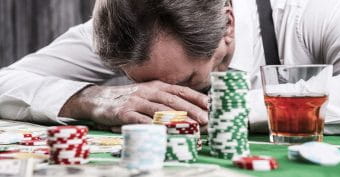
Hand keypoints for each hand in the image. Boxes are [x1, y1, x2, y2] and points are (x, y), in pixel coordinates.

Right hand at [59, 80, 208, 126]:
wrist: (98, 98)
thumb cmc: (129, 99)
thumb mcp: (148, 94)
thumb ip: (164, 100)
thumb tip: (187, 110)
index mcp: (156, 86)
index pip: (180, 91)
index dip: (196, 97)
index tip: (211, 105)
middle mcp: (148, 91)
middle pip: (173, 100)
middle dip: (191, 110)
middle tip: (205, 120)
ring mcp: (135, 101)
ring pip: (159, 110)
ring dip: (176, 119)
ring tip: (191, 127)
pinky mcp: (124, 112)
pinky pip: (140, 120)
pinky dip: (152, 126)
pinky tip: (163, 131)